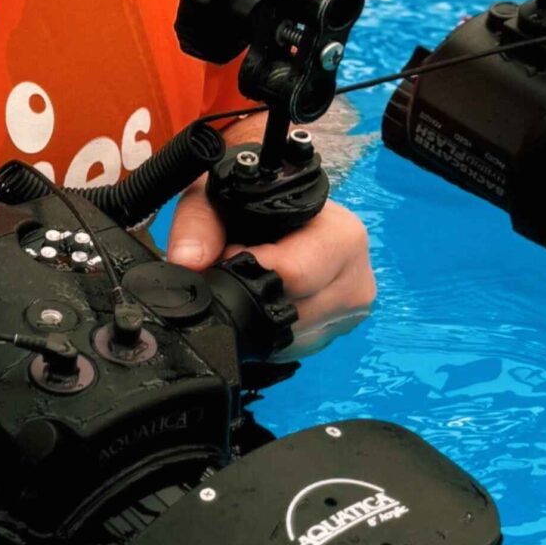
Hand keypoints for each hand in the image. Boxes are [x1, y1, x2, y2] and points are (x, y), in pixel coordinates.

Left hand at [163, 189, 377, 356]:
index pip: (295, 276)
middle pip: (294, 314)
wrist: (275, 208)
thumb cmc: (250, 199)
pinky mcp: (335, 333)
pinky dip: (272, 331)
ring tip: (255, 280)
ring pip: (293, 338)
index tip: (231, 254)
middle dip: (255, 297)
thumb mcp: (219, 196)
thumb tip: (188, 261)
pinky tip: (265, 299)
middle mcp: (357, 278)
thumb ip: (199, 223)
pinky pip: (295, 347)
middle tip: (238, 266)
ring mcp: (349, 312)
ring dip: (262, 317)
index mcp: (342, 238)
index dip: (251, 270)